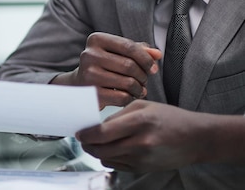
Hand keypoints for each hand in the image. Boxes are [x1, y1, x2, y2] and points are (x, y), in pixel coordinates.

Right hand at [52, 32, 160, 107]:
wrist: (80, 84)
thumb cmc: (103, 65)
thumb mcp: (118, 52)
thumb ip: (138, 50)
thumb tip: (157, 54)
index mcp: (96, 40)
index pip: (129, 46)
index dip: (146, 59)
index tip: (153, 68)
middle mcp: (89, 54)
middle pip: (129, 65)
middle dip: (143, 75)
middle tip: (144, 80)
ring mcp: (88, 74)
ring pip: (128, 82)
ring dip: (139, 88)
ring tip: (138, 89)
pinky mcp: (92, 93)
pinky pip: (122, 97)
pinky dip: (130, 98)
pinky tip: (129, 96)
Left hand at [76, 100, 208, 171]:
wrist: (197, 138)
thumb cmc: (170, 118)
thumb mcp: (143, 106)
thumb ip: (118, 115)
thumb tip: (96, 125)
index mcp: (140, 122)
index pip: (103, 132)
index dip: (86, 134)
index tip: (78, 132)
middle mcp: (141, 142)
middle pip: (101, 149)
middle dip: (87, 144)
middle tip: (83, 138)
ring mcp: (143, 158)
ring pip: (106, 159)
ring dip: (97, 152)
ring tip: (96, 142)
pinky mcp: (143, 169)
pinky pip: (117, 165)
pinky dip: (109, 158)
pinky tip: (113, 148)